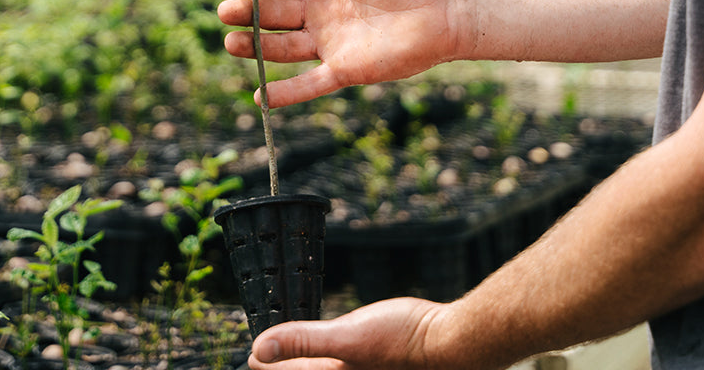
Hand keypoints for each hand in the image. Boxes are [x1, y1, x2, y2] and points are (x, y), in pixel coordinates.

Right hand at [218, 0, 467, 107]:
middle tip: (224, 11)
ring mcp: (332, 43)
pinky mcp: (347, 69)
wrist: (450, 8)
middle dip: (247, 13)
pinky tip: (260, 97)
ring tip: (229, 42)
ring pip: (283, 48)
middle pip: (274, 14)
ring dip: (255, 48)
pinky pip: (311, 83)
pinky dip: (285, 93)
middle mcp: (323, 13)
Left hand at [247, 298, 446, 369]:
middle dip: (289, 365)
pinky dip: (333, 357)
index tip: (251, 358)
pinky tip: (336, 349)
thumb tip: (259, 349)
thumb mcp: (349, 337)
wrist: (452, 343)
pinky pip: (348, 362)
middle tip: (265, 357)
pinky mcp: (382, 363)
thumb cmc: (404, 341)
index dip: (270, 365)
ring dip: (309, 361)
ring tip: (294, 354)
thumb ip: (303, 341)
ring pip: (330, 368)